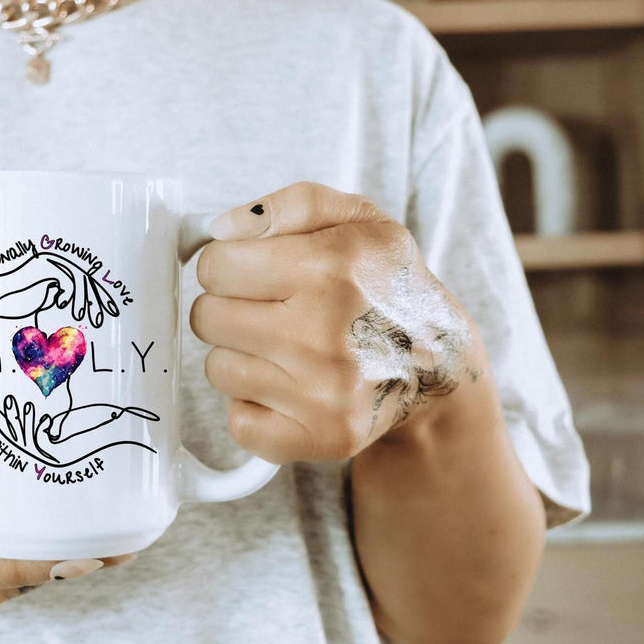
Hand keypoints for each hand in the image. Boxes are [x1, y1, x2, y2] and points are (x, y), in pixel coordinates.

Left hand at [191, 182, 482, 463]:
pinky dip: (254, 405)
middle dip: (230, 308)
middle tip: (272, 309)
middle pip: (207, 317)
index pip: (214, 266)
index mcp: (329, 268)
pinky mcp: (321, 438)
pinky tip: (290, 385)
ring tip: (285, 347)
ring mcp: (323, 394)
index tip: (254, 270)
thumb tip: (220, 229)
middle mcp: (325, 334)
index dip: (228, 264)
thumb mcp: (355, 218)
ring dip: (241, 356)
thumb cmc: (384, 283)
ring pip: (217, 369)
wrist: (436, 361)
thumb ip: (288, 205)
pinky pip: (238, 422)